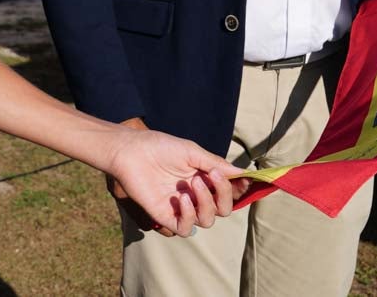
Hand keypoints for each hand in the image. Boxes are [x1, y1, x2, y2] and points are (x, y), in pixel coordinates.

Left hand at [102, 121, 242, 237]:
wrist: (131, 151)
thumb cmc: (160, 147)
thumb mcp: (192, 152)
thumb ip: (216, 164)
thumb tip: (243, 174)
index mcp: (204, 179)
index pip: (229, 192)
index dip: (239, 189)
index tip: (245, 180)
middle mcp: (195, 195)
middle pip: (223, 209)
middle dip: (224, 195)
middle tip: (211, 176)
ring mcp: (181, 207)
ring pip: (207, 221)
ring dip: (206, 203)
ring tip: (192, 184)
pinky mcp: (165, 216)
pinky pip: (185, 229)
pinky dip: (189, 216)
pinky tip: (182, 198)